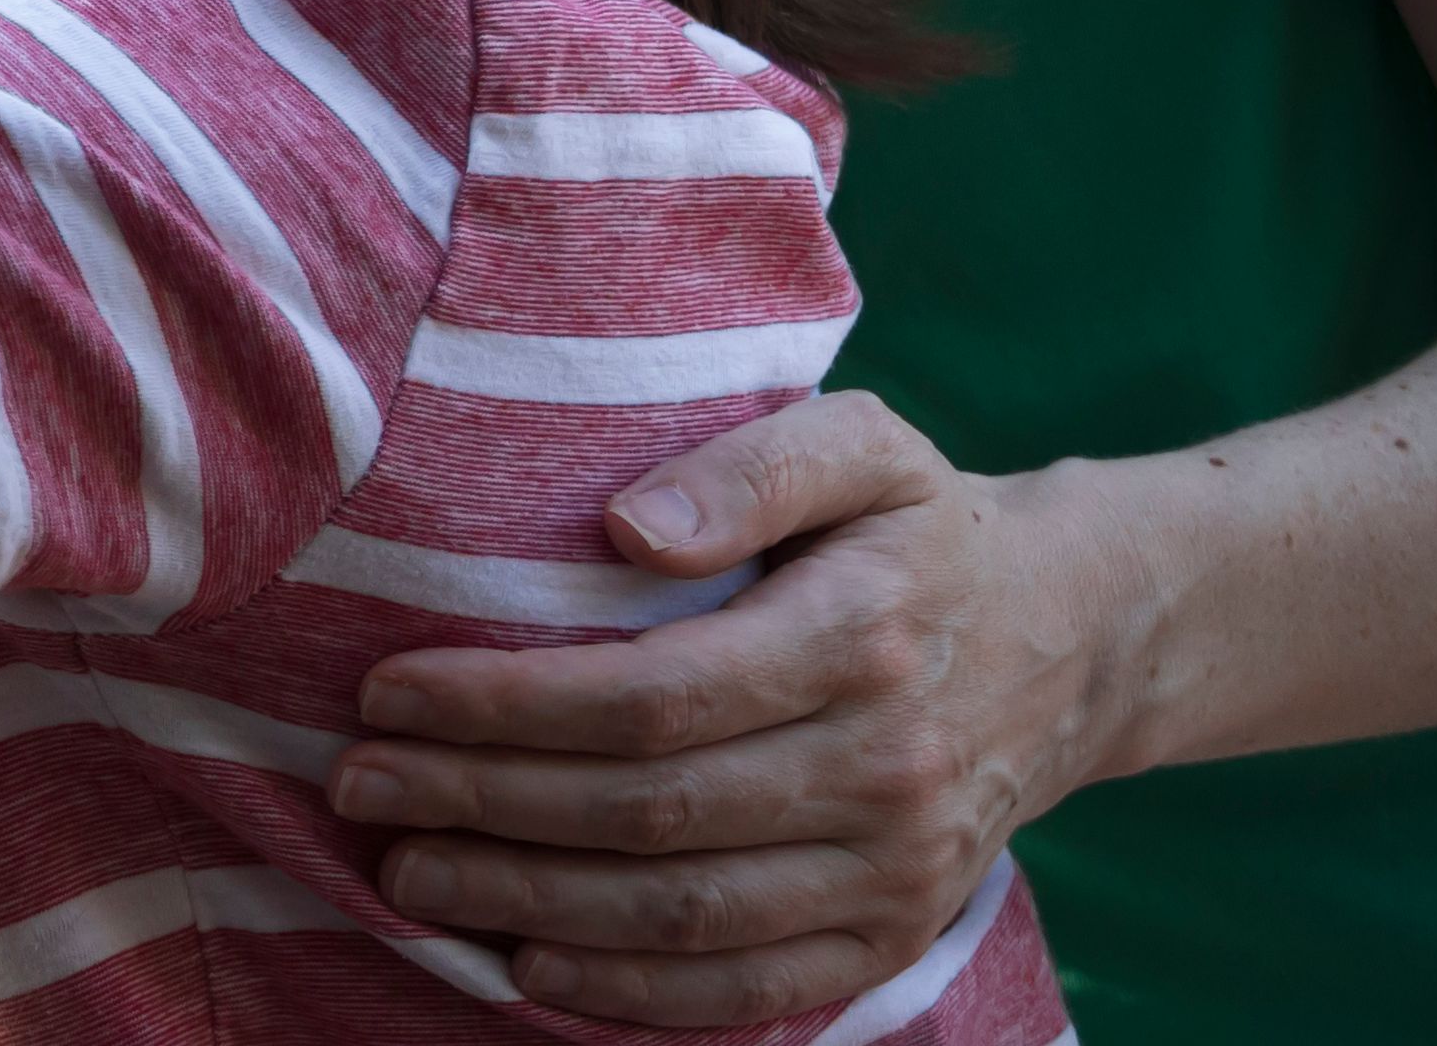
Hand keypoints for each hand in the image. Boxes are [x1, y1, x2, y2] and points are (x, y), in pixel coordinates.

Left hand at [326, 394, 1123, 1024]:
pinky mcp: (896, 932)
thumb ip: (748, 465)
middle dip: (485, 805)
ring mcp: (897, 869)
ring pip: (688, 913)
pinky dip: (637, 995)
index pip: (649, 694)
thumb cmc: (926, 529)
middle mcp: (883, 767)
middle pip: (650, 811)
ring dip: (532, 905)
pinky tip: (530, 964)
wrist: (1076, 639)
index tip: (388, 690)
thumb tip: (624, 524)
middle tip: (361, 785)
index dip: (507, 704)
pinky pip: (757, 985)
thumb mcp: (862, 445)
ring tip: (410, 873)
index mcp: (859, 638)